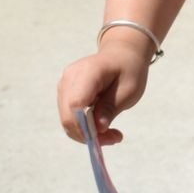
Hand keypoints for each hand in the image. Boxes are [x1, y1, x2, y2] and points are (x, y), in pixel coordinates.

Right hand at [57, 31, 152, 145]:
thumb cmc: (128, 70)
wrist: (122, 54)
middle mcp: (70, 77)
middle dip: (89, 134)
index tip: (107, 137)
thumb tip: (98, 129)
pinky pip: (70, 117)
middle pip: (69, 116)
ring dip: (88, 133)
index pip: (76, 104)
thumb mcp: (129, 89)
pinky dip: (84, 126)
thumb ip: (111, 108)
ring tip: (112, 133)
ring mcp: (64, 84)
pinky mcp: (64, 93)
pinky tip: (102, 125)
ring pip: (68, 120)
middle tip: (115, 138)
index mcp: (88, 71)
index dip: (85, 126)